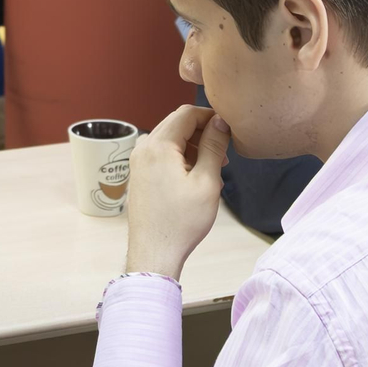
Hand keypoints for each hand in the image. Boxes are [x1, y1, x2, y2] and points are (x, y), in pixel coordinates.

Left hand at [124, 105, 231, 280]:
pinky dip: (180, 156)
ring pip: (170, 138)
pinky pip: (162, 153)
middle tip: (223, 153)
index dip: (211, 116)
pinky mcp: (139, 174)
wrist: (154, 253)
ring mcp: (138, 161)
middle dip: (202, 131)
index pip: (187, 113)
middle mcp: (143, 148)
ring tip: (213, 168)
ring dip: (192, 145)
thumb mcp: (207, 181)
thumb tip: (220, 121)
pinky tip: (195, 177)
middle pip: (177, 123)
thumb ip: (214, 146)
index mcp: (158, 145)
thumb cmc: (181, 222)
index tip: (229, 130)